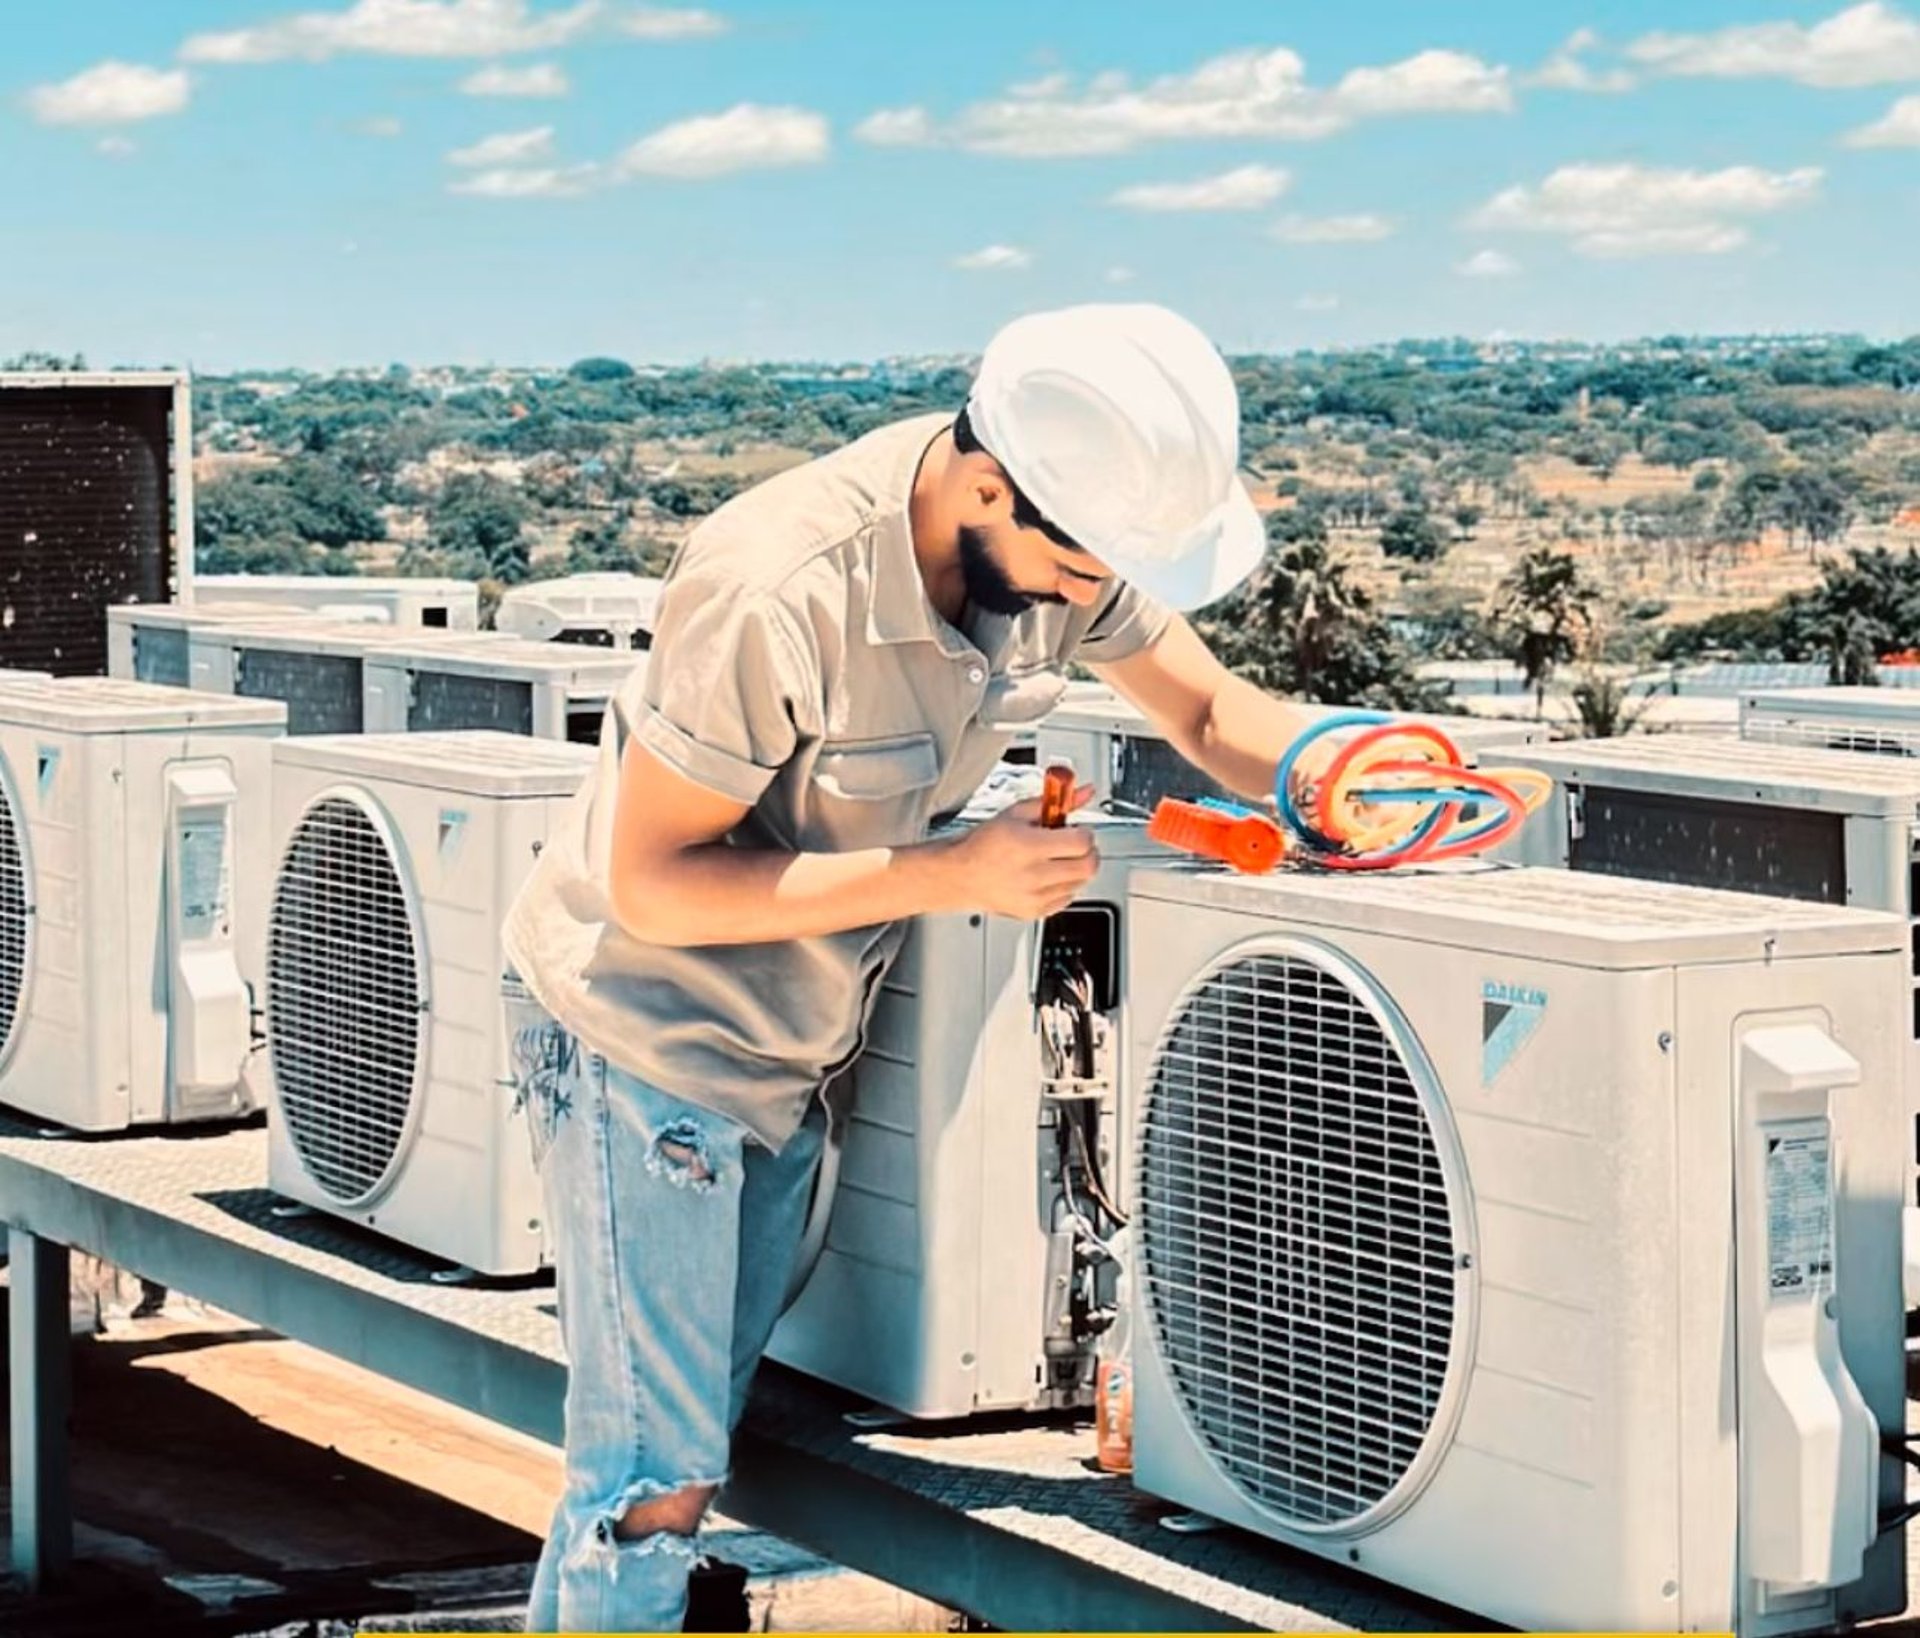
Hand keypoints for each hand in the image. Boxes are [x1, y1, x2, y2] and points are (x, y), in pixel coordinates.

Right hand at [947, 784, 1099, 919]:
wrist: (960, 875)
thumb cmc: (984, 844)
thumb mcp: (1018, 813)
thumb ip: (1054, 802)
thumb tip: (1083, 793)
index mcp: (1028, 846)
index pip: (1082, 842)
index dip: (1084, 832)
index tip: (1077, 829)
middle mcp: (1033, 874)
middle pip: (1088, 865)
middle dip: (1087, 851)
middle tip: (1075, 844)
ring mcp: (1035, 897)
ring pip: (1081, 882)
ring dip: (1076, 868)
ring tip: (1056, 858)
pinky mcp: (1036, 911)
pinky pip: (1068, 898)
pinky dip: (1065, 885)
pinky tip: (1049, 875)